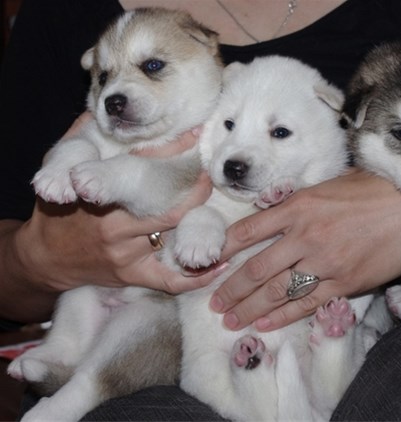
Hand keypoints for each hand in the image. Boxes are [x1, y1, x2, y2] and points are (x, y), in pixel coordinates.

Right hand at [15, 112, 212, 293]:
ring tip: (227, 211)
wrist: (43, 257)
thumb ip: (80, 141)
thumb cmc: (57, 211)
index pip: (142, 167)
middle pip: (165, 205)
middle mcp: (115, 224)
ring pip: (173, 237)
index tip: (195, 135)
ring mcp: (126, 253)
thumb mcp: (59, 170)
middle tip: (212, 175)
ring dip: (201, 225)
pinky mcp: (132, 274)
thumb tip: (102, 110)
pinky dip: (195, 275)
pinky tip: (218, 265)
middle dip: (194, 188)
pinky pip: (169, 280)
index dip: (173, 149)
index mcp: (98, 194)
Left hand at [207, 169, 400, 330]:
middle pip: (257, 267)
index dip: (224, 247)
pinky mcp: (344, 283)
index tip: (209, 260)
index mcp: (299, 206)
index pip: (249, 229)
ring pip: (276, 291)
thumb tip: (278, 211)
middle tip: (215, 302)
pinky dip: (282, 317)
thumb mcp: (332, 184)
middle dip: (231, 287)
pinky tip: (264, 325)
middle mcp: (305, 235)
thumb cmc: (377, 191)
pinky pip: (306, 303)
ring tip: (230, 320)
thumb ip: (302, 201)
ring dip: (249, 308)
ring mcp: (324, 262)